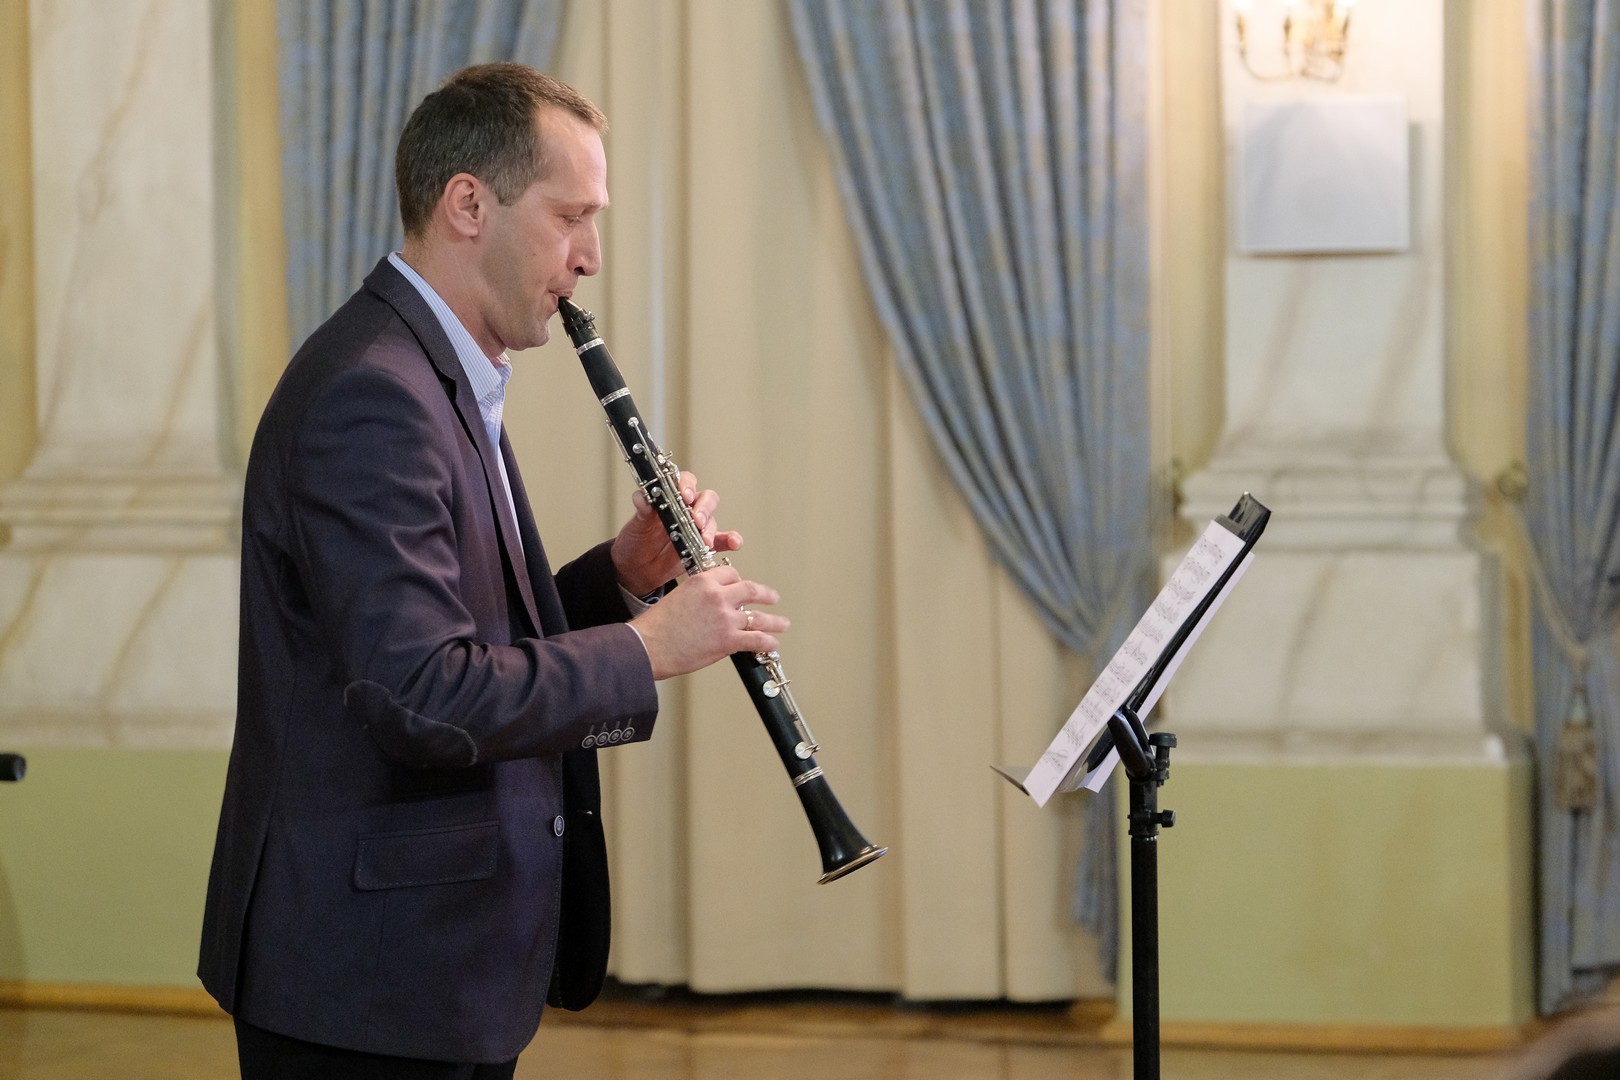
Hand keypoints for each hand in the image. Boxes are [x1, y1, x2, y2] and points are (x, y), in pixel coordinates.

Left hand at [610, 470, 741, 596]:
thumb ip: (642, 509)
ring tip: (704, 541)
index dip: (687, 486)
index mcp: (672, 498)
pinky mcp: (703, 546)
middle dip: (704, 509)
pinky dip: (731, 540)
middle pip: (706, 499)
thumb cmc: (636, 540)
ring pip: (713, 521)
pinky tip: (734, 543)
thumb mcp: (636, 524)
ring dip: (711, 529)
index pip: (685, 482)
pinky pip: (723, 541)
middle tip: (696, 521)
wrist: (636, 568)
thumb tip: (642, 496)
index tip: (685, 496)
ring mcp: (697, 528)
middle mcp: (687, 510)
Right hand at [630, 565, 788, 679]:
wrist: (648, 646)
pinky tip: (773, 644)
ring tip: (782, 623)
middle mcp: (717, 596)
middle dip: (765, 594)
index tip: (743, 587)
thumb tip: (711, 610)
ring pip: (758, 617)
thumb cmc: (656, 627)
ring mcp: (725, 618)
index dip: (738, 582)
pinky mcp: (728, 640)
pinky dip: (768, 642)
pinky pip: (756, 639)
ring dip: (774, 621)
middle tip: (773, 597)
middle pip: (750, 590)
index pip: (730, 574)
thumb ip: (698, 599)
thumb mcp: (677, 598)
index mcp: (702, 581)